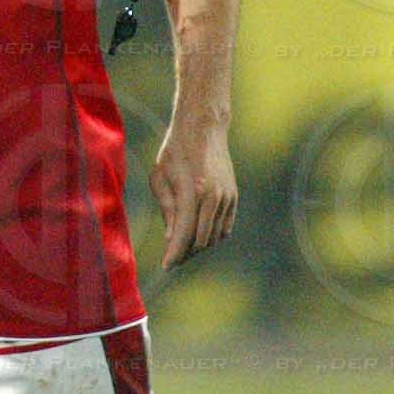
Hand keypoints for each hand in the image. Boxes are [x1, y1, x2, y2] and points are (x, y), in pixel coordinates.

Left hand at [150, 121, 235, 269]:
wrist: (203, 128)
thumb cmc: (175, 150)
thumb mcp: (160, 176)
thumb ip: (166, 209)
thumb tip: (170, 238)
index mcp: (192, 191)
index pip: (184, 234)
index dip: (174, 254)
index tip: (166, 266)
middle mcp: (214, 197)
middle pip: (200, 241)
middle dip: (185, 253)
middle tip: (171, 259)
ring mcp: (227, 197)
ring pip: (214, 237)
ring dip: (199, 246)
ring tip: (182, 247)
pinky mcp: (233, 196)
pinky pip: (224, 227)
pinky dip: (212, 236)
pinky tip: (198, 236)